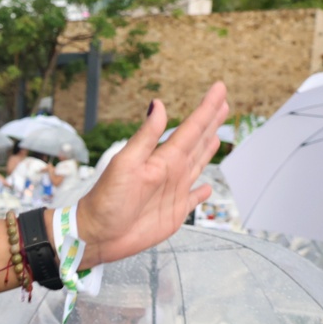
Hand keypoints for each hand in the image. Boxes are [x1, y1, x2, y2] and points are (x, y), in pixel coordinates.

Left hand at [77, 87, 227, 266]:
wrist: (98, 234)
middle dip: (211, 124)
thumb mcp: (126, 164)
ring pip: (197, 165)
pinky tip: (207, 187)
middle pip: (197, 142)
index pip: (190, 129)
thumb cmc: (106, 200)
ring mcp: (174, 191)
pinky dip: (201, 193)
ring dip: (208, 150)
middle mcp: (170, 171)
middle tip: (224, 104)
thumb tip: (157, 104)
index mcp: (161, 159)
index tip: (219, 89)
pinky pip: (193, 200)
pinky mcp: (175, 212)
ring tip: (217, 135)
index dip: (206, 110)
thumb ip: (146, 136)